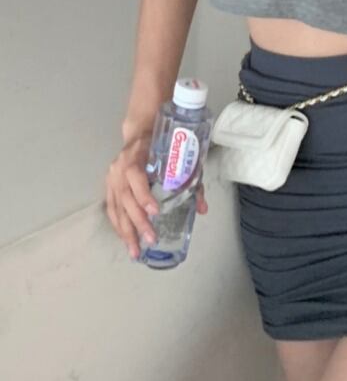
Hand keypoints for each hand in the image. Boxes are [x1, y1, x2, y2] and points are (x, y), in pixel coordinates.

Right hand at [105, 131, 208, 259]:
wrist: (140, 130)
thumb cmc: (162, 143)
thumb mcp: (179, 156)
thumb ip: (192, 182)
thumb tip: (203, 209)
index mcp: (136, 156)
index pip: (136, 176)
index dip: (143, 195)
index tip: (155, 211)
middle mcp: (119, 168)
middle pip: (126, 197)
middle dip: (138, 221)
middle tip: (151, 239)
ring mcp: (111, 178)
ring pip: (116, 207)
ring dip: (126, 231)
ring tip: (135, 250)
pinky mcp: (108, 186)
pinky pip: (111, 209)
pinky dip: (118, 225)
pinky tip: (126, 239)